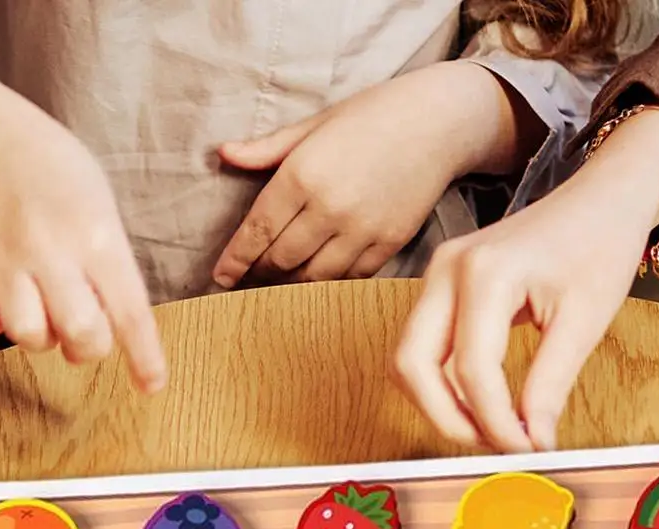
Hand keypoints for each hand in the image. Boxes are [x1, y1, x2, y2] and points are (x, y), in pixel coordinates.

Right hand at [0, 74, 164, 390]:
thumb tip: (120, 342)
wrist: (5, 145)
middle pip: (79, 332)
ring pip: (26, 334)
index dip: (144, 357)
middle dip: (89, 347)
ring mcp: (4, 258)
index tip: (151, 384)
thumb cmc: (68, 191)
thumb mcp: (109, 222)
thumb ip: (115, 279)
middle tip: (84, 328)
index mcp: (96, 237)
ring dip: (40, 339)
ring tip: (41, 312)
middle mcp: (49, 248)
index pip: (129, 311)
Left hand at [214, 62, 529, 288]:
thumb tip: (224, 154)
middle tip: (250, 276)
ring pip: (313, 277)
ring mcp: (362, 230)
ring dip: (292, 282)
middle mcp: (330, 207)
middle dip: (260, 272)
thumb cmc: (372, 116)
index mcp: (304, 174)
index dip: (235, 260)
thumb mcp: (315, 124)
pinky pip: (348, 278)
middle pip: (281, 260)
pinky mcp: (388, 245)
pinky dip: (328, 282)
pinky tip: (318, 276)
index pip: (257, 231)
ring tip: (280, 280)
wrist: (438, 123)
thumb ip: (268, 148)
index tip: (220, 277)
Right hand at [393, 107, 658, 452]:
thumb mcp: (584, 321)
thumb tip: (532, 444)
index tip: (525, 453)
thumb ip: (550, 386)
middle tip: (494, 447)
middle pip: (413, 367)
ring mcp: (438, 274)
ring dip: (440, 404)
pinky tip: (484, 402)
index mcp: (486, 273)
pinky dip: (445, 383)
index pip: (473, 371)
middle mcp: (448, 269)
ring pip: (410, 361)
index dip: (495, 423)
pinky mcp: (442, 285)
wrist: (603, 195)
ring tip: (490, 427)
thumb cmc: (600, 243)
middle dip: (448, 418)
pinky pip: (424, 348)